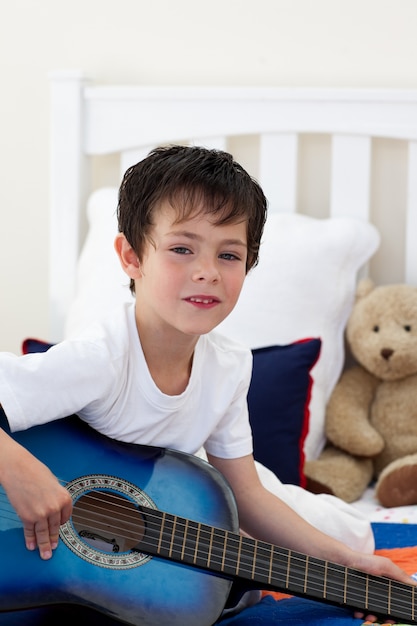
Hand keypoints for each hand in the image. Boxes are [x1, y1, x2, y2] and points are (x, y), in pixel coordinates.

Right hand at [0, 437, 72, 558]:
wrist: (19, 469)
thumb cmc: (36, 472)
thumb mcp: (53, 484)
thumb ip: (56, 497)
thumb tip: (55, 508)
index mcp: (64, 498)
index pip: (65, 517)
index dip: (61, 523)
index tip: (59, 528)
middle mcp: (55, 508)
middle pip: (55, 528)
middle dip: (53, 540)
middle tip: (52, 550)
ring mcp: (41, 514)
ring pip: (43, 533)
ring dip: (44, 545)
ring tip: (45, 555)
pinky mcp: (28, 517)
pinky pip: (30, 531)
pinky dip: (30, 539)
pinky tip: (31, 545)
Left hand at [349, 551, 415, 624]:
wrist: (344, 562)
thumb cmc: (366, 561)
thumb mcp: (386, 565)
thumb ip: (400, 575)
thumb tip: (415, 586)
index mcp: (389, 584)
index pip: (397, 600)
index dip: (399, 609)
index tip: (398, 616)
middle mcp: (379, 590)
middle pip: (386, 609)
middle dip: (386, 616)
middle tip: (386, 620)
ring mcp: (368, 595)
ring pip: (374, 612)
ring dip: (373, 617)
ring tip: (369, 617)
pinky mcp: (358, 598)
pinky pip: (361, 610)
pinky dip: (361, 613)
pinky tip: (359, 613)